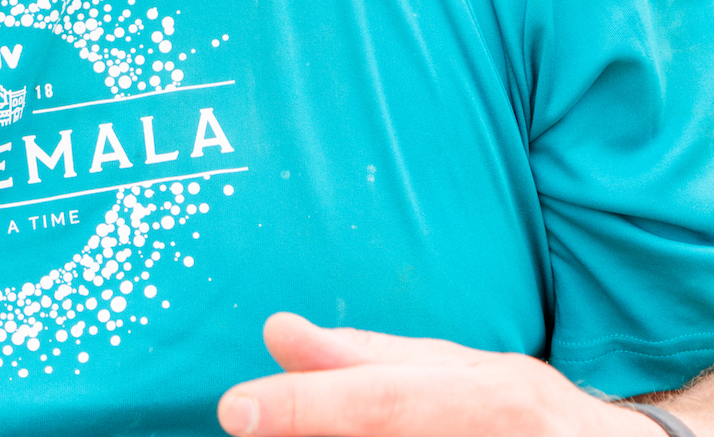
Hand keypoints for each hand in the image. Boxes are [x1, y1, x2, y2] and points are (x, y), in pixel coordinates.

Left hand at [217, 314, 647, 435]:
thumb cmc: (523, 411)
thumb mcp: (457, 371)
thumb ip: (370, 357)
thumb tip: (276, 333)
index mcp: (491, 396)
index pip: (381, 404)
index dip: (306, 408)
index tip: (236, 408)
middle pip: (385, 431)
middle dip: (309, 430)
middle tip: (249, 419)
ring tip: (291, 427)